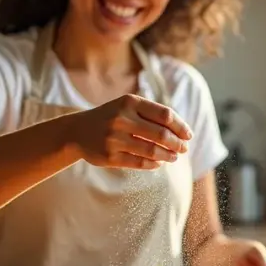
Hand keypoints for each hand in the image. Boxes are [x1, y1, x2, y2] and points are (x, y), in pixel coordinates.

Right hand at [70, 93, 192, 169]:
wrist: (77, 131)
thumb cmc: (111, 117)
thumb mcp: (128, 106)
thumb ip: (152, 114)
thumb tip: (182, 132)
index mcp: (130, 102)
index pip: (165, 115)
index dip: (181, 126)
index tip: (188, 135)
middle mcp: (121, 118)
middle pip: (161, 134)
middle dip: (177, 143)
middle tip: (184, 148)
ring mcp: (114, 138)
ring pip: (152, 150)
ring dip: (168, 155)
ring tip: (174, 157)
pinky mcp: (109, 157)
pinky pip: (139, 162)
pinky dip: (153, 164)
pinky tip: (159, 163)